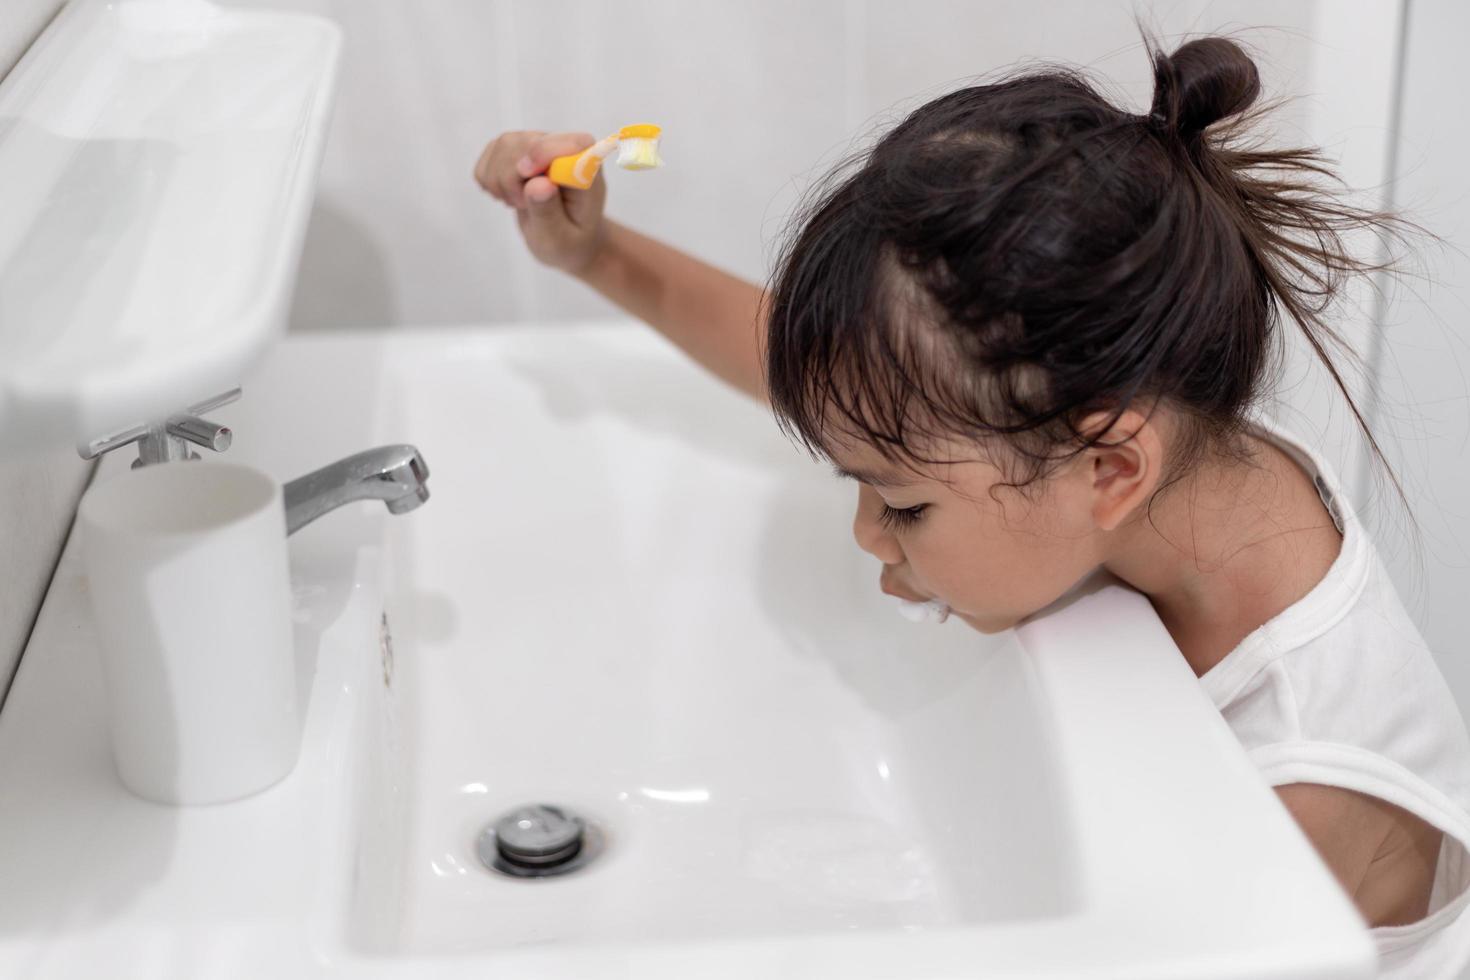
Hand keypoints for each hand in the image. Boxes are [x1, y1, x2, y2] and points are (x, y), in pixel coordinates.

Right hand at [473, 130, 608, 274]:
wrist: (564, 237)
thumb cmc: (569, 240)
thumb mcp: (560, 239)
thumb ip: (549, 212)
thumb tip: (538, 184)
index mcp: (587, 168)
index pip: (572, 144)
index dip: (544, 152)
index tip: (525, 173)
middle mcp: (565, 148)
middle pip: (527, 142)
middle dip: (513, 178)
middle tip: (522, 206)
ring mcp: (539, 143)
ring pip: (504, 145)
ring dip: (500, 181)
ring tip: (519, 203)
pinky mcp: (516, 148)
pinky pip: (490, 153)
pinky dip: (489, 179)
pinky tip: (507, 195)